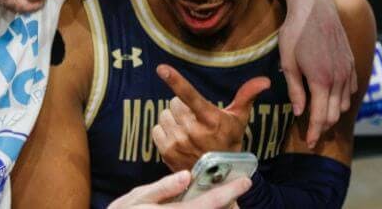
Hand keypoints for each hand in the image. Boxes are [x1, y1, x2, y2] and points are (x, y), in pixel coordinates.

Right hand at [108, 170, 250, 207]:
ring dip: (220, 208)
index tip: (245, 181)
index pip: (207, 204)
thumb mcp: (135, 200)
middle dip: (230, 204)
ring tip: (226, 199)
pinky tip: (209, 203)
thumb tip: (186, 176)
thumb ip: (162, 189)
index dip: (228, 192)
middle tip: (236, 188)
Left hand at [152, 64, 269, 171]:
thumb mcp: (239, 119)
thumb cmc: (229, 142)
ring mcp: (178, 142)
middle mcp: (192, 131)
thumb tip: (265, 80)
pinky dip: (164, 132)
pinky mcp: (167, 152)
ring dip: (173, 120)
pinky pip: (156, 129)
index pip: (190, 95)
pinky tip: (177, 139)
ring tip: (186, 130)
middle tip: (194, 119)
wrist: (219, 178)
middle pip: (174, 103)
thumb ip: (247, 96)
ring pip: (164, 115)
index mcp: (210, 119)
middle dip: (182, 108)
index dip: (175, 81)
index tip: (162, 68)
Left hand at [280, 0, 355, 147]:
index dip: (314, 132)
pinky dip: (342, 99)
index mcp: (321, 80)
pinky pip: (350, 89)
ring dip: (332, 114)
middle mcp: (339, 78)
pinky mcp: (351, 62)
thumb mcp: (288, 61)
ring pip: (344, 103)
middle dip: (322, 127)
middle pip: (334, 114)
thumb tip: (300, 112)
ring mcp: (347, 69)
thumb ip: (295, 89)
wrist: (315, 5)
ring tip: (319, 119)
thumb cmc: (295, 32)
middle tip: (312, 136)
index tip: (309, 143)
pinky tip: (332, 99)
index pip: (320, 116)